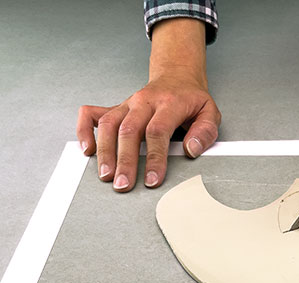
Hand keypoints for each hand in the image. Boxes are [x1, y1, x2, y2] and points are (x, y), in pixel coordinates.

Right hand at [77, 73, 219, 191]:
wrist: (178, 77)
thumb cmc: (192, 100)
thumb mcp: (210, 112)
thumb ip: (205, 132)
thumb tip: (191, 150)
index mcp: (169, 103)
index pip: (157, 131)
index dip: (154, 157)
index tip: (152, 179)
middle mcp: (144, 101)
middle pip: (129, 130)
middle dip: (125, 160)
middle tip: (123, 185)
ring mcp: (128, 104)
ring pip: (109, 125)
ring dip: (105, 152)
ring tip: (105, 176)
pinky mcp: (117, 107)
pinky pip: (93, 114)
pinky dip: (85, 131)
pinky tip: (87, 150)